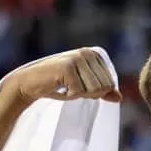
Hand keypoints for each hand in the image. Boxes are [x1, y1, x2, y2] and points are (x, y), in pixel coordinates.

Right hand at [7, 48, 121, 102]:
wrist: (31, 83)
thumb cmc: (59, 85)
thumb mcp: (84, 88)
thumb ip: (102, 91)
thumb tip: (119, 97)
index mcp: (94, 55)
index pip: (110, 84)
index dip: (95, 92)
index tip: (79, 85)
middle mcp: (87, 53)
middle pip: (103, 88)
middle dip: (88, 94)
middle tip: (71, 87)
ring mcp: (77, 58)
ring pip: (93, 91)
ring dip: (78, 95)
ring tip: (66, 86)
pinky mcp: (67, 67)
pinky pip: (79, 93)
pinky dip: (69, 96)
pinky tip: (59, 86)